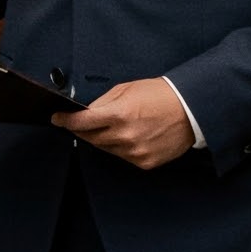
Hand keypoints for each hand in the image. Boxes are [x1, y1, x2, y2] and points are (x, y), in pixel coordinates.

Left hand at [55, 78, 194, 168]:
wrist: (192, 109)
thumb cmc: (160, 95)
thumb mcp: (127, 89)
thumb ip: (102, 103)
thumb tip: (84, 113)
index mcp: (119, 114)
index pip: (81, 122)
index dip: (65, 121)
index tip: (57, 119)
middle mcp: (125, 136)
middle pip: (90, 137)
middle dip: (84, 129)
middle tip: (85, 122)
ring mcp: (135, 151)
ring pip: (105, 148)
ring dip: (103, 139)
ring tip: (116, 126)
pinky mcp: (145, 162)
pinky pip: (123, 157)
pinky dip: (121, 148)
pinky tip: (132, 136)